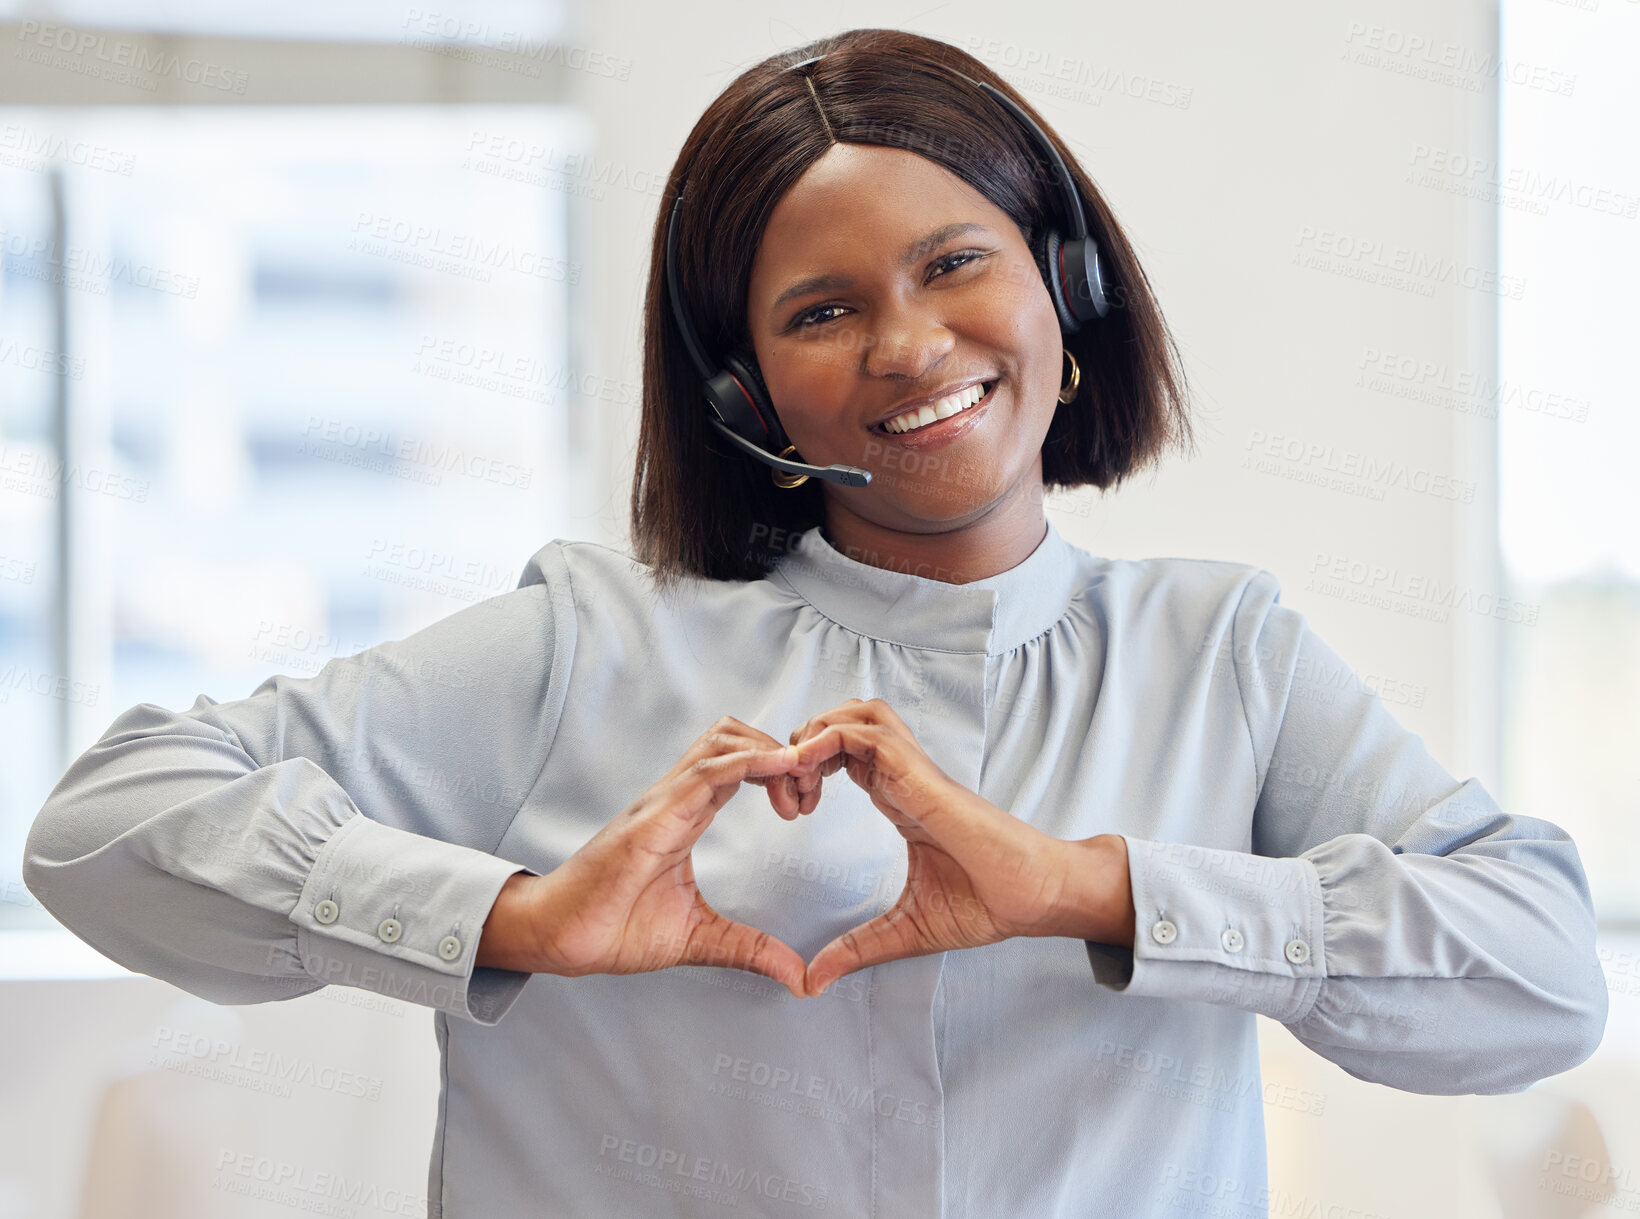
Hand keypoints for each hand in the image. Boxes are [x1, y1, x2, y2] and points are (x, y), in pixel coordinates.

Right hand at [501, 717, 811, 996]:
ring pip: (723, 740)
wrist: (561, 937)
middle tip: (811, 791)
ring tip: (800, 782)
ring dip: (770, 751)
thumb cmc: (613, 928)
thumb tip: (798, 976)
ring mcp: (665, 801)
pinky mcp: (656, 815)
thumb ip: (750, 949)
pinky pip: (707, 771)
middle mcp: (678, 798)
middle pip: (736, 737)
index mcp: (687, 816)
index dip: (782, 769)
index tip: (810, 798)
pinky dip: (750, 762)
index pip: (741, 766)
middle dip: (783, 751)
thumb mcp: (701, 939)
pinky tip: (782, 767)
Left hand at [785, 698, 1134, 996]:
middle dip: (804, 743)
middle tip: (787, 792)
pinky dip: (830, 740)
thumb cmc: (988, 905)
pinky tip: (809, 773)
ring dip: (817, 734)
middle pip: (846, 721)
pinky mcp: (923, 776)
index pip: (844, 755)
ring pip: (858, 714)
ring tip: (797, 777)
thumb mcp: (904, 931)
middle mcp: (905, 777)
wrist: (1036, 898)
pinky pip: (869, 734)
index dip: (808, 769)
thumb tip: (812, 981)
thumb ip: (856, 949)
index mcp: (900, 799)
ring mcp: (915, 772)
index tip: (791, 810)